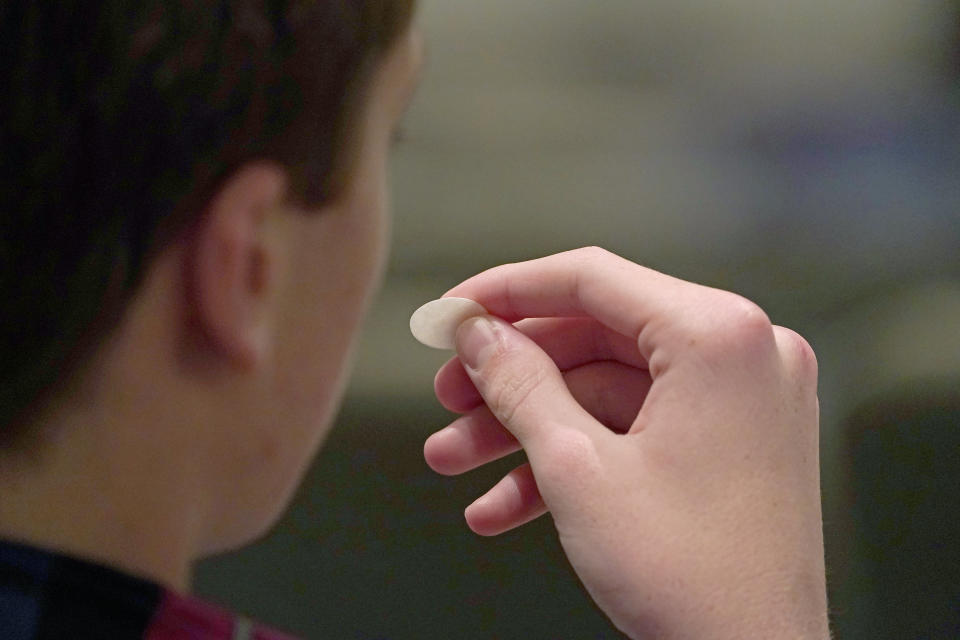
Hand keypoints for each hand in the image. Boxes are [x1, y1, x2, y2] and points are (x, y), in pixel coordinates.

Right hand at [423, 248, 828, 638]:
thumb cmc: (690, 578)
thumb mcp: (576, 467)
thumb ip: (518, 382)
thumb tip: (476, 333)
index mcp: (717, 335)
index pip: (590, 279)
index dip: (505, 292)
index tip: (451, 312)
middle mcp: (741, 353)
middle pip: (593, 337)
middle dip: (508, 378)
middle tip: (447, 398)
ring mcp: (741, 400)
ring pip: (604, 391)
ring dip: (526, 428)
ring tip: (454, 461)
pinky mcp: (731, 442)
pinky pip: (635, 430)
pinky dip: (572, 458)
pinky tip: (502, 504)